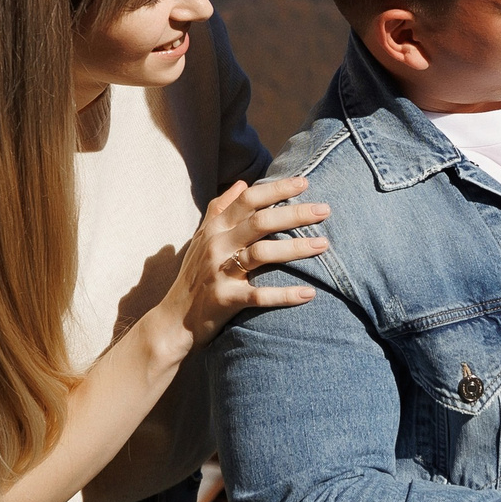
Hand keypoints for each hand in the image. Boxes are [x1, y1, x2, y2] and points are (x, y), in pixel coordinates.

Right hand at [166, 176, 327, 349]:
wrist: (175, 319)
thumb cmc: (194, 275)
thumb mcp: (202, 238)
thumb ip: (220, 209)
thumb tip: (241, 184)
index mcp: (215, 229)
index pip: (248, 200)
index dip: (276, 189)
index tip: (305, 182)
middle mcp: (217, 246)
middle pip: (259, 222)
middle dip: (295, 214)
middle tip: (325, 210)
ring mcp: (220, 273)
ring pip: (262, 254)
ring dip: (296, 248)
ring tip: (324, 245)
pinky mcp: (225, 299)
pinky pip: (259, 296)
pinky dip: (285, 295)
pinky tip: (309, 293)